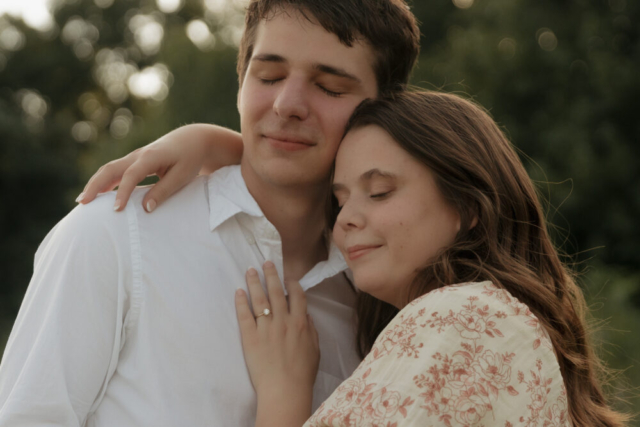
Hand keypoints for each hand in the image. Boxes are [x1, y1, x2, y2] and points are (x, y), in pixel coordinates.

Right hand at [77, 124, 241, 211]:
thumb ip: (164, 191)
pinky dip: (103, 182)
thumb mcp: (182, 176)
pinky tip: (96, 195)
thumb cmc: (190, 158)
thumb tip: (146, 208)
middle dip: (95, 186)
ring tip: (82, 202)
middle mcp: (138, 155)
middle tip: (82, 204)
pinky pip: (115, 171)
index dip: (122, 193)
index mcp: (151, 157)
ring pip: (109, 169)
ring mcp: (134, 157)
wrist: (192, 139)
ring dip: (95, 184)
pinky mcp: (135, 161)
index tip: (116, 210)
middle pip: (110, 169)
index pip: (131, 175)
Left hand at [235, 261, 318, 424]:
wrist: (285, 390)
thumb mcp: (315, 350)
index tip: (288, 276)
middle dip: (271, 274)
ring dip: (255, 282)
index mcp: (301, 323)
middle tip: (266, 262)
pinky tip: (238, 291)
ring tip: (250, 270)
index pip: (297, 296)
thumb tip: (307, 317)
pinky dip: (241, 302)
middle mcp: (283, 320)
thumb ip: (312, 331)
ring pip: (259, 299)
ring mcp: (266, 327)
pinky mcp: (250, 337)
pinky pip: (244, 315)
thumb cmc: (302, 374)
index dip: (292, 284)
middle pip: (277, 291)